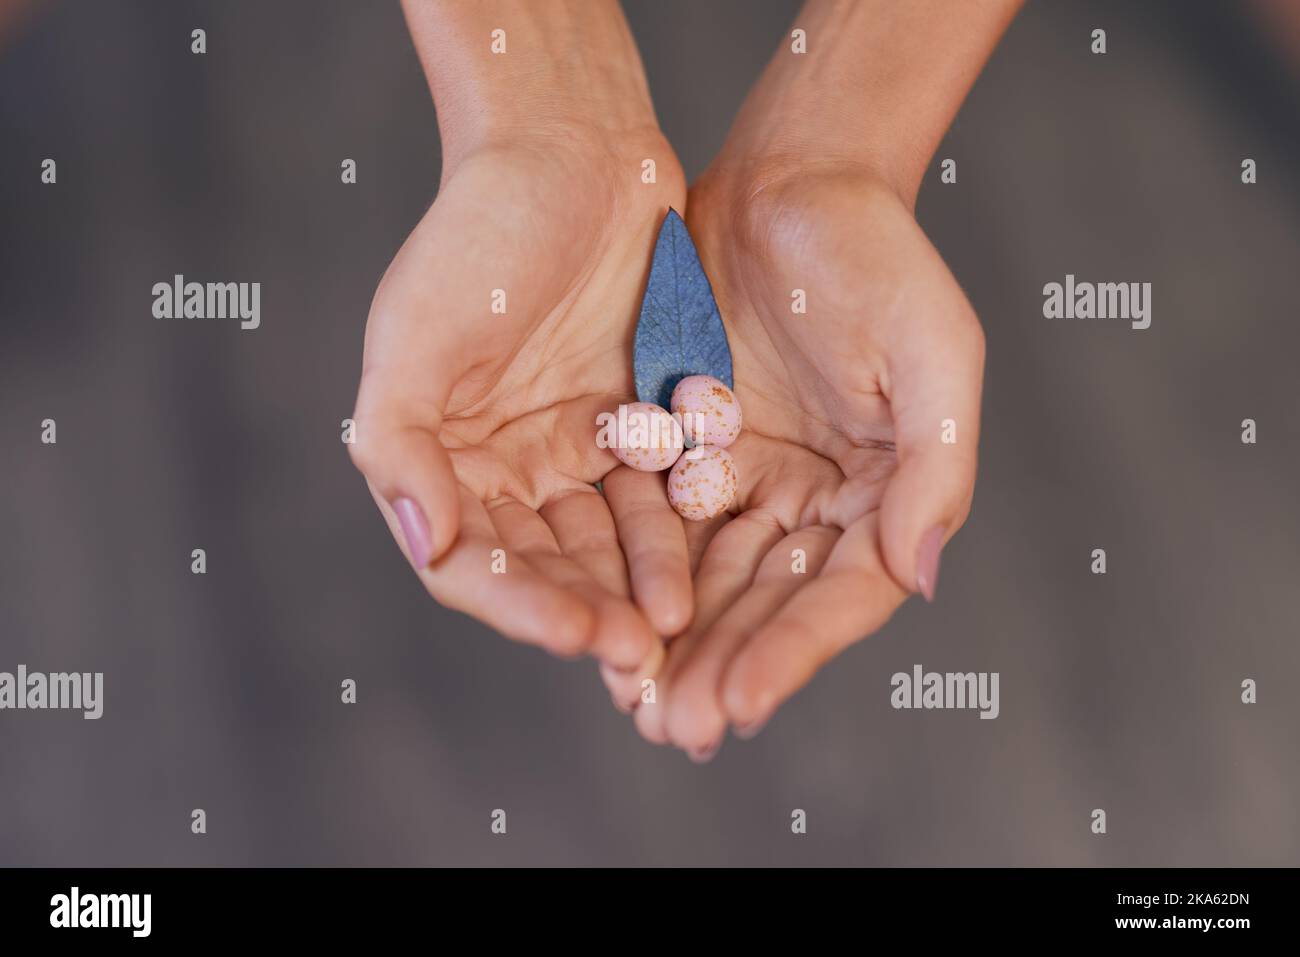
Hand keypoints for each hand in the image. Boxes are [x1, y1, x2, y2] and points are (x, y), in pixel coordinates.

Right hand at [349, 125, 688, 671]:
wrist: (572, 153)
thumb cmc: (477, 234)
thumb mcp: (416, 332)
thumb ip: (401, 443)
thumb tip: (426, 544)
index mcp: (437, 459)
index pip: (470, 563)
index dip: (518, 606)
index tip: (577, 633)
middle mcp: (501, 469)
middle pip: (542, 568)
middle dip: (586, 614)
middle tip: (640, 656)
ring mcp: (570, 452)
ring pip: (604, 545)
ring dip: (635, 588)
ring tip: (678, 625)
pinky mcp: (636, 428)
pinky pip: (657, 496)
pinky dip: (675, 535)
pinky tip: (704, 571)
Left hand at [630, 162, 984, 757]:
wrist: (789, 182)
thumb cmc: (877, 254)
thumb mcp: (932, 348)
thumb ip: (935, 467)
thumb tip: (921, 576)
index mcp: (885, 491)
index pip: (842, 592)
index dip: (795, 652)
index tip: (742, 705)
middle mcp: (818, 501)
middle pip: (769, 604)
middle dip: (723, 668)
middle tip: (673, 729)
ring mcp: (749, 481)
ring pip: (709, 581)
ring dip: (673, 645)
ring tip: (636, 705)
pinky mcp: (687, 454)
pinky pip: (655, 527)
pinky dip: (632, 578)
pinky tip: (602, 625)